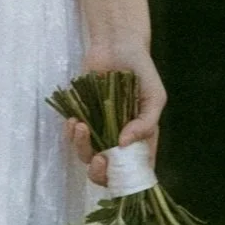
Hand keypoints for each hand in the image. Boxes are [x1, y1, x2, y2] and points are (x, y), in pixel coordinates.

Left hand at [64, 46, 165, 186]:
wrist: (117, 44)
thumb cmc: (142, 70)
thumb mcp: (154, 96)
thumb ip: (146, 123)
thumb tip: (124, 144)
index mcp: (141, 139)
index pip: (135, 171)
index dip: (126, 181)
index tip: (118, 174)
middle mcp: (119, 140)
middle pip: (108, 171)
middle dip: (99, 172)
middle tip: (98, 160)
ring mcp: (99, 130)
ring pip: (86, 155)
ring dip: (81, 147)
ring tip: (80, 126)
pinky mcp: (82, 118)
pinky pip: (72, 137)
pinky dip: (70, 133)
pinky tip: (72, 120)